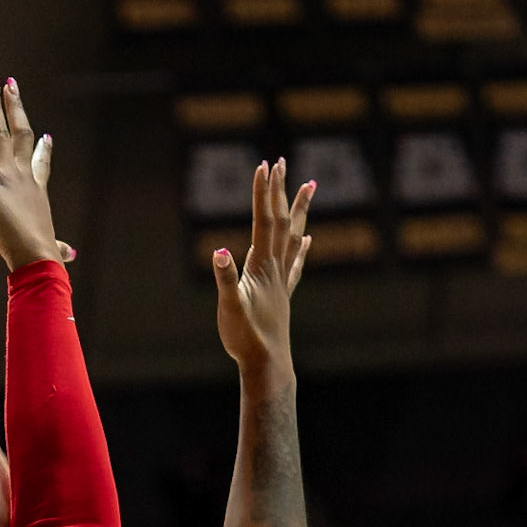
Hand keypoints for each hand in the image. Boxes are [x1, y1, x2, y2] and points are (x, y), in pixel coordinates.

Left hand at [0, 76, 70, 273]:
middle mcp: (24, 174)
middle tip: (11, 85)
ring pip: (1, 129)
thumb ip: (59, 248)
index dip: (43, 150)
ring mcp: (9, 171)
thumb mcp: (52, 248)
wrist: (36, 252)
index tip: (46, 137)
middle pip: (21, 132)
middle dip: (15, 107)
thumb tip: (69, 256)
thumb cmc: (42, 254)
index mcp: (36, 190)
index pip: (40, 165)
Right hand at [213, 159, 312, 382]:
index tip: (264, 166)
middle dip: (279, 191)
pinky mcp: (283, 294)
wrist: (267, 364)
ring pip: (293, 236)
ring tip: (308, 186)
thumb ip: (225, 278)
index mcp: (261, 266)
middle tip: (282, 162)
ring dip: (298, 210)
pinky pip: (295, 263)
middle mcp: (275, 267)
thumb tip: (219, 252)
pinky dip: (302, 246)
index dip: (262, 193)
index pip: (262, 221)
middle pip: (280, 221)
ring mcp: (281, 280)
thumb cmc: (245, 338)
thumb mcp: (229, 308)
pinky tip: (307, 238)